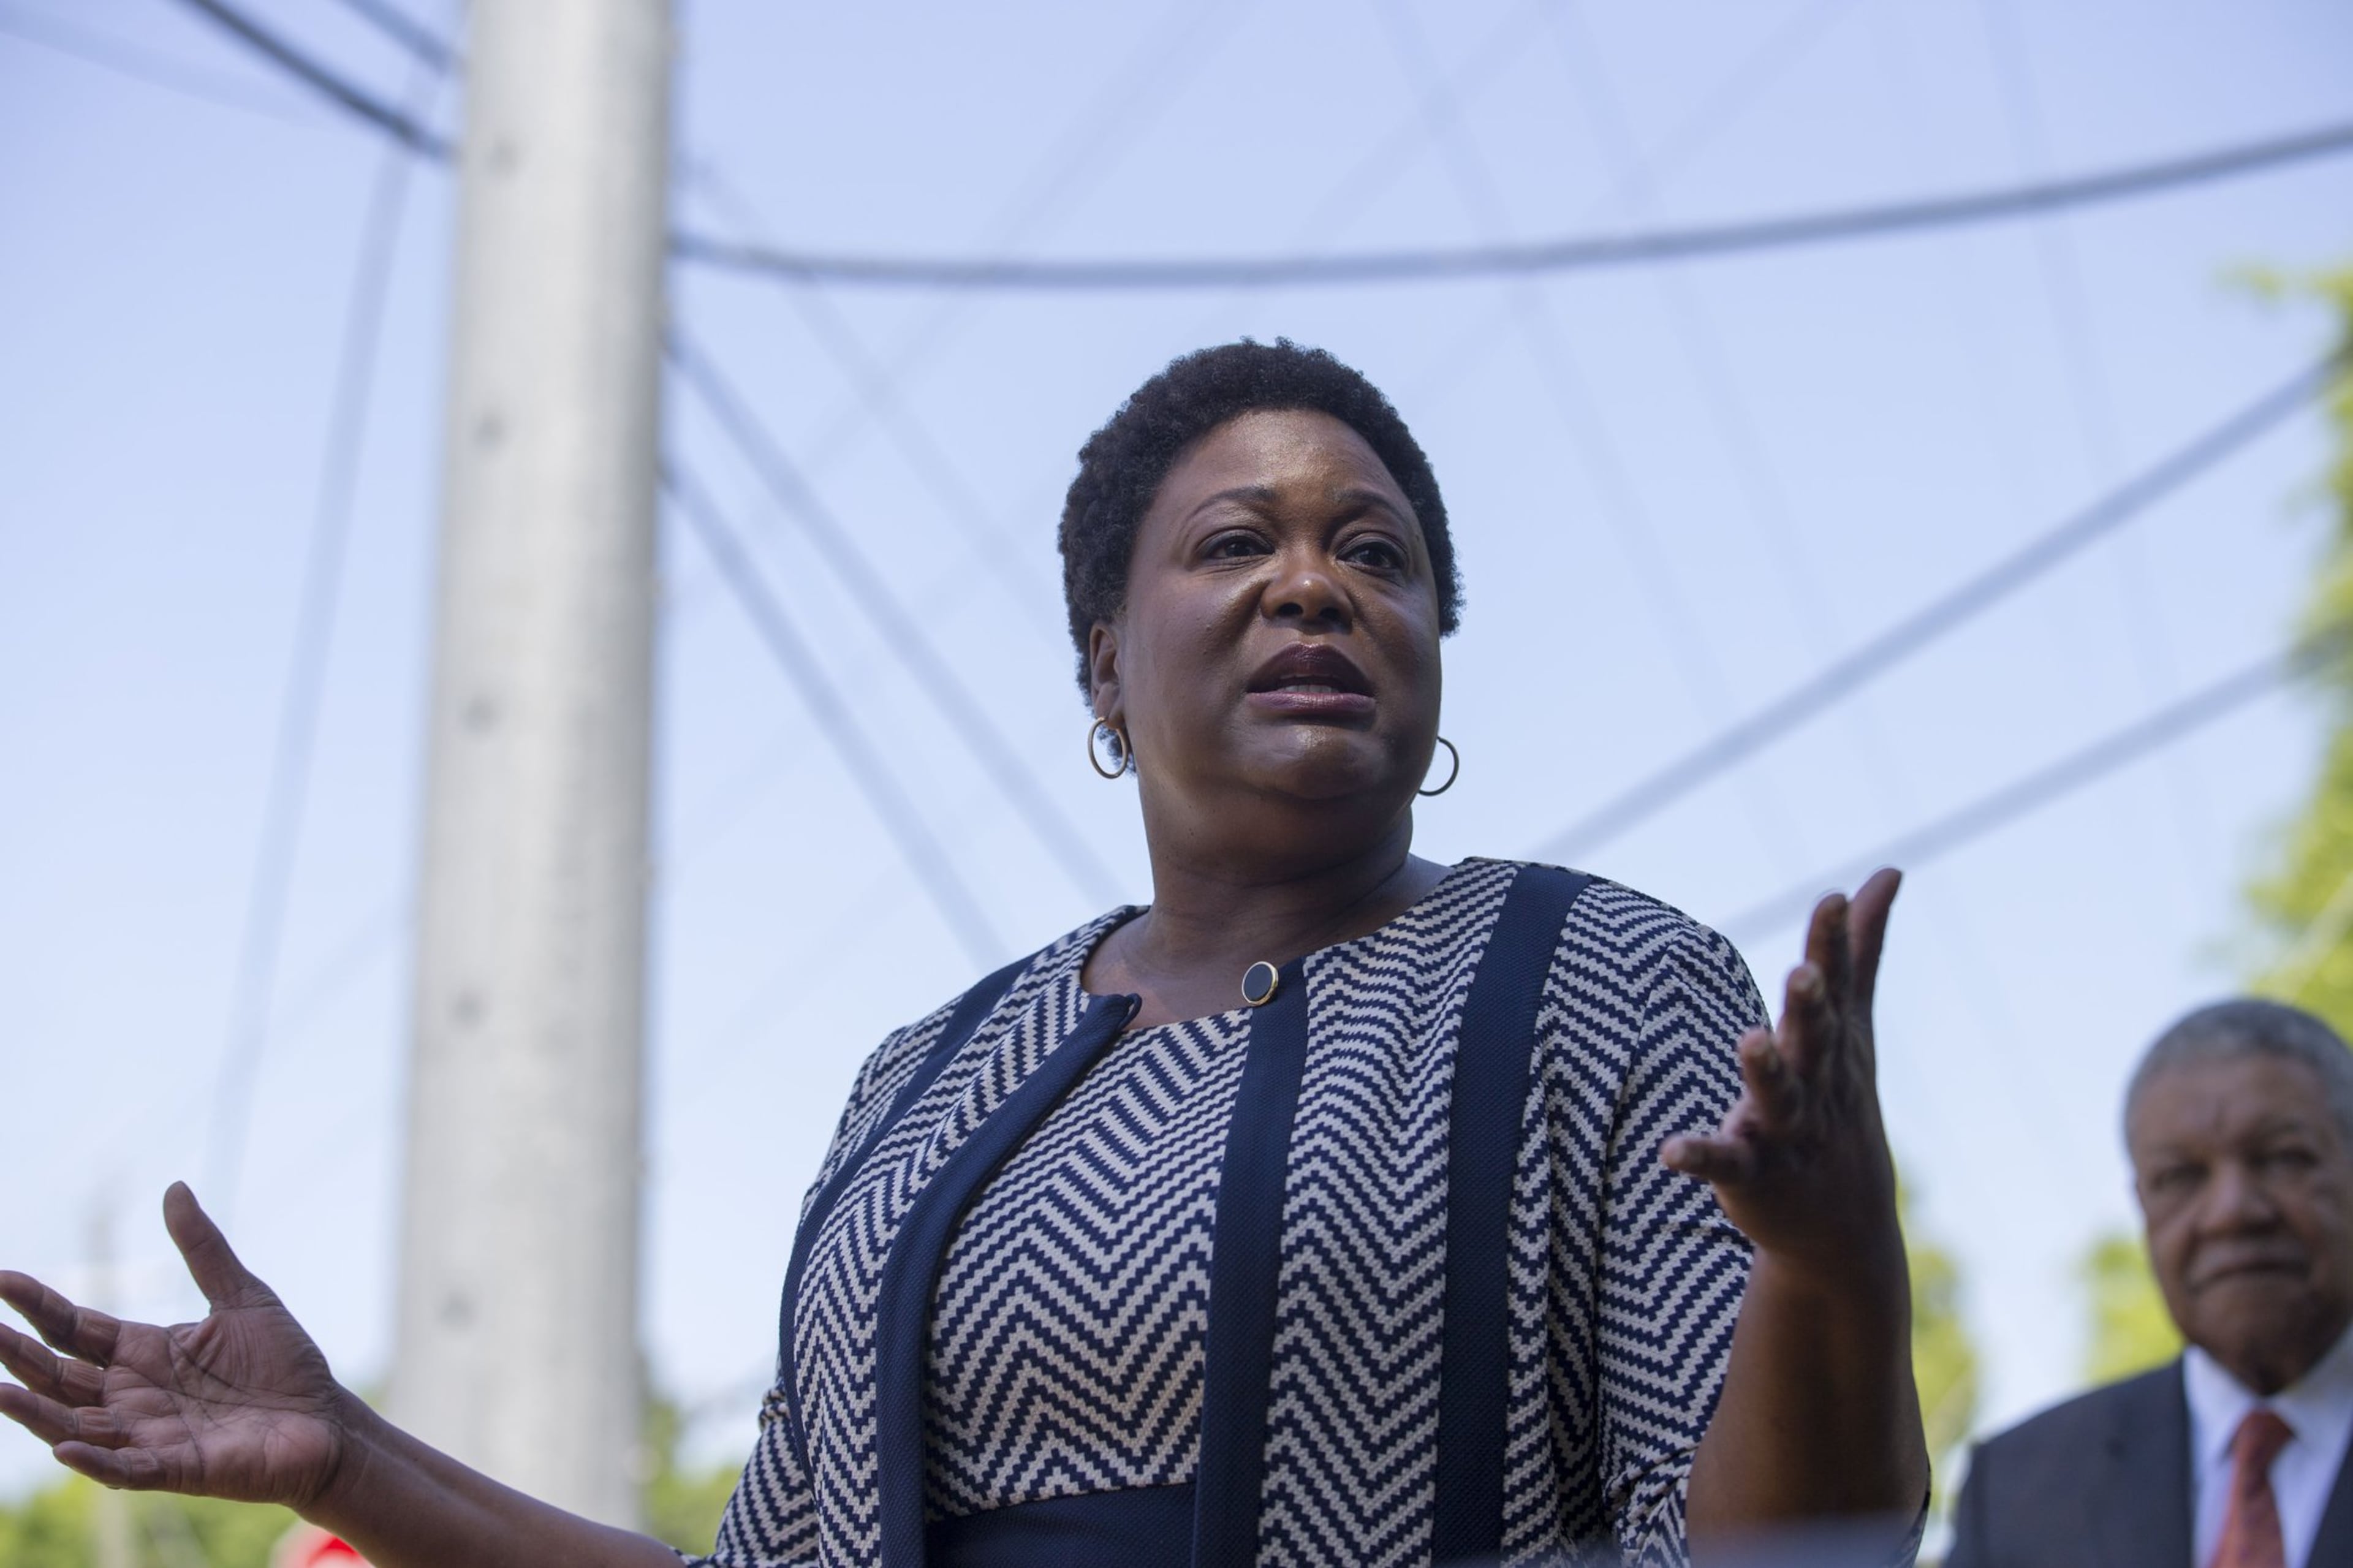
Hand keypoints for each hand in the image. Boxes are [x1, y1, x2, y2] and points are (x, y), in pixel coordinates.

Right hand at [0, 1182, 354, 1505]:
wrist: (326, 1418)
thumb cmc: (283, 1362)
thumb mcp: (242, 1295)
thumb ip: (203, 1248)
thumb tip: (174, 1187)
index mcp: (144, 1351)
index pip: (75, 1328)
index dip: (38, 1306)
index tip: (2, 1280)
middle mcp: (134, 1394)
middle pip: (60, 1375)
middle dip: (20, 1355)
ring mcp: (149, 1434)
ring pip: (75, 1425)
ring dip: (35, 1411)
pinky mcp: (177, 1467)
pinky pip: (123, 1468)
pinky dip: (93, 1460)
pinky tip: (65, 1446)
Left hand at [1662, 868, 1904, 1283]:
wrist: (1845, 1225)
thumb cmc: (1842, 1103)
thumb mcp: (1854, 1027)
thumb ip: (1862, 949)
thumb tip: (1889, 871)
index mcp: (1835, 1046)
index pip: (1837, 987)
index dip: (1832, 945)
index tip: (1832, 899)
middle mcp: (1817, 1085)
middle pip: (1814, 1041)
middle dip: (1811, 1008)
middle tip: (1804, 973)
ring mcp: (1788, 1133)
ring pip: (1778, 1100)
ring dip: (1765, 1074)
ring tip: (1749, 1040)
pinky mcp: (1755, 1177)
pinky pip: (1728, 1165)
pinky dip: (1702, 1157)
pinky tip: (1671, 1152)